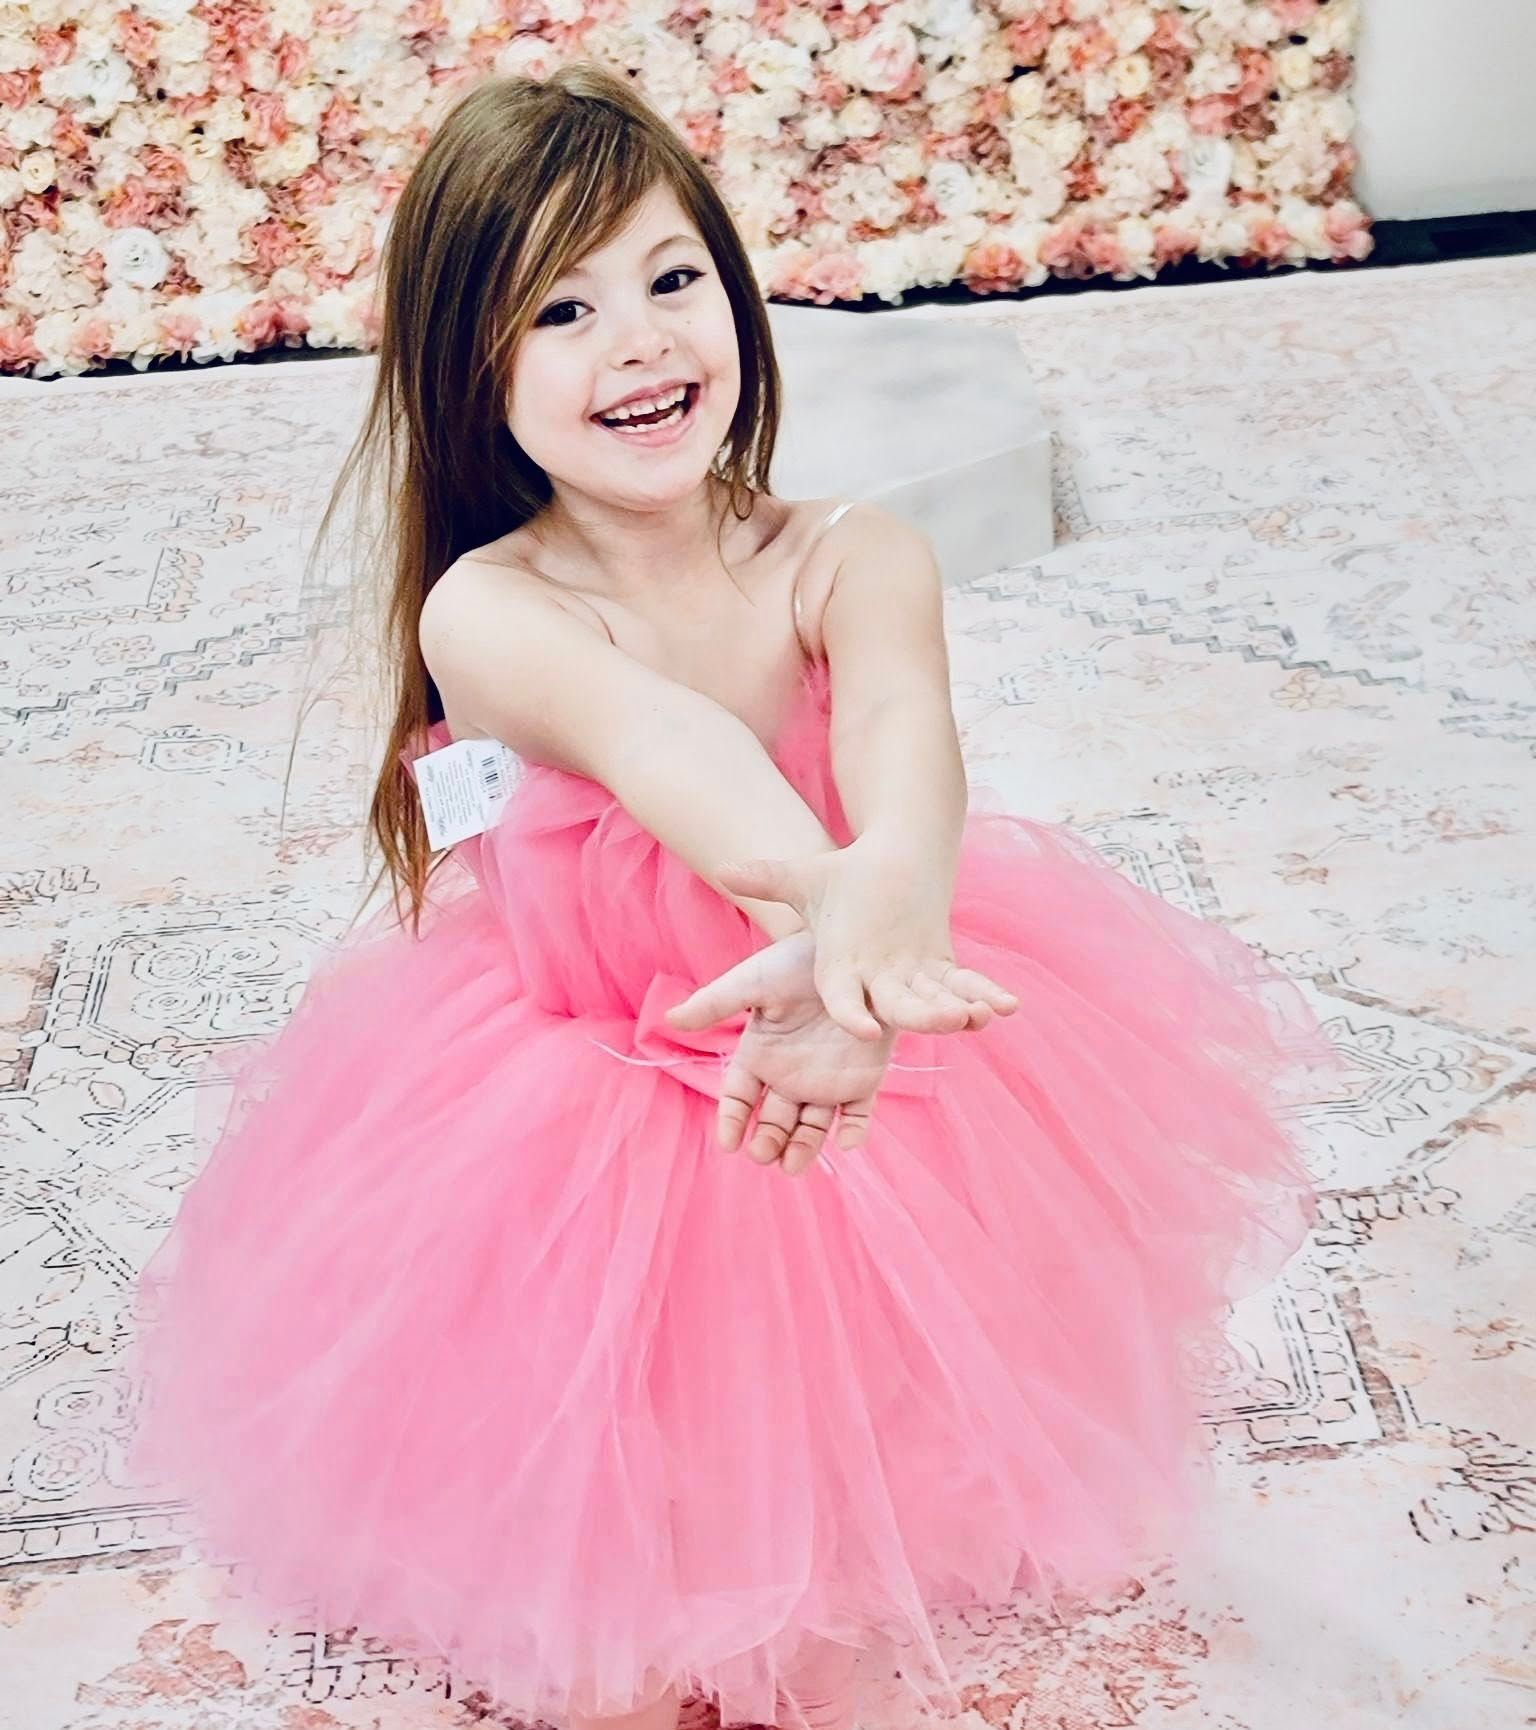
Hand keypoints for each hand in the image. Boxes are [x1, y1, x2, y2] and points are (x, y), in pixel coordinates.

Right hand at [666, 931, 892, 1173]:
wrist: (848, 948)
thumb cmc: (794, 962)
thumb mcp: (753, 981)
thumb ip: (715, 1003)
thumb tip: (670, 1019)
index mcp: (760, 1056)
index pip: (740, 1098)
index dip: (733, 1121)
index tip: (729, 1143)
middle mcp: (790, 1075)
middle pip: (774, 1121)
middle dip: (768, 1141)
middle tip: (763, 1153)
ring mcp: (826, 1080)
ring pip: (812, 1127)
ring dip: (803, 1148)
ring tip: (792, 1165)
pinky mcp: (863, 1079)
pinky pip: (858, 1113)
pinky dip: (854, 1131)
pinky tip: (847, 1139)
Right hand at [705, 841, 1017, 1041]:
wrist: (883, 877)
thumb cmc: (840, 883)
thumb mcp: (806, 878)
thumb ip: (767, 878)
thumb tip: (725, 868)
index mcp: (840, 974)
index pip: (844, 1001)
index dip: (853, 1014)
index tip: (863, 1028)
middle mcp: (874, 988)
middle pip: (897, 1009)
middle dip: (922, 1015)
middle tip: (947, 1021)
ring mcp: (911, 985)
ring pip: (934, 1004)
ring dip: (957, 1009)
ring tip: (981, 1013)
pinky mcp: (941, 975)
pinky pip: (964, 989)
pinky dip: (985, 995)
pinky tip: (1008, 1004)